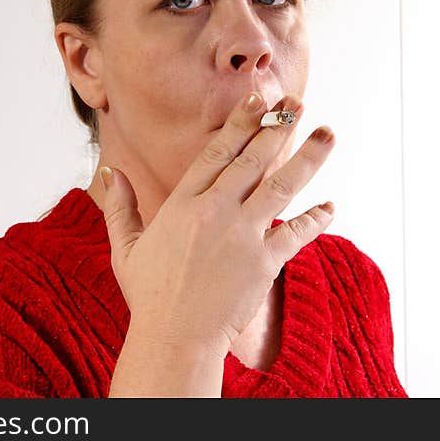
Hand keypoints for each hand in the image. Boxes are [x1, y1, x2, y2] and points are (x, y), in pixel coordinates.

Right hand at [99, 91, 335, 356]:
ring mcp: (243, 236)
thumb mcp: (127, 248)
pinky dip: (316, 219)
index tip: (258, 100)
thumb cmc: (150, 297)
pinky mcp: (265, 263)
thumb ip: (120, 206)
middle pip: (253, 159)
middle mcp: (215, 212)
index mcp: (183, 204)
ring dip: (307, 158)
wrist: (174, 340)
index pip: (217, 152)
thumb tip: (109, 171)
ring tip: (328, 133)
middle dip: (277, 127)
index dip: (241, 123)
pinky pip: (297, 234)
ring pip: (281, 186)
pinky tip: (331, 206)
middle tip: (296, 102)